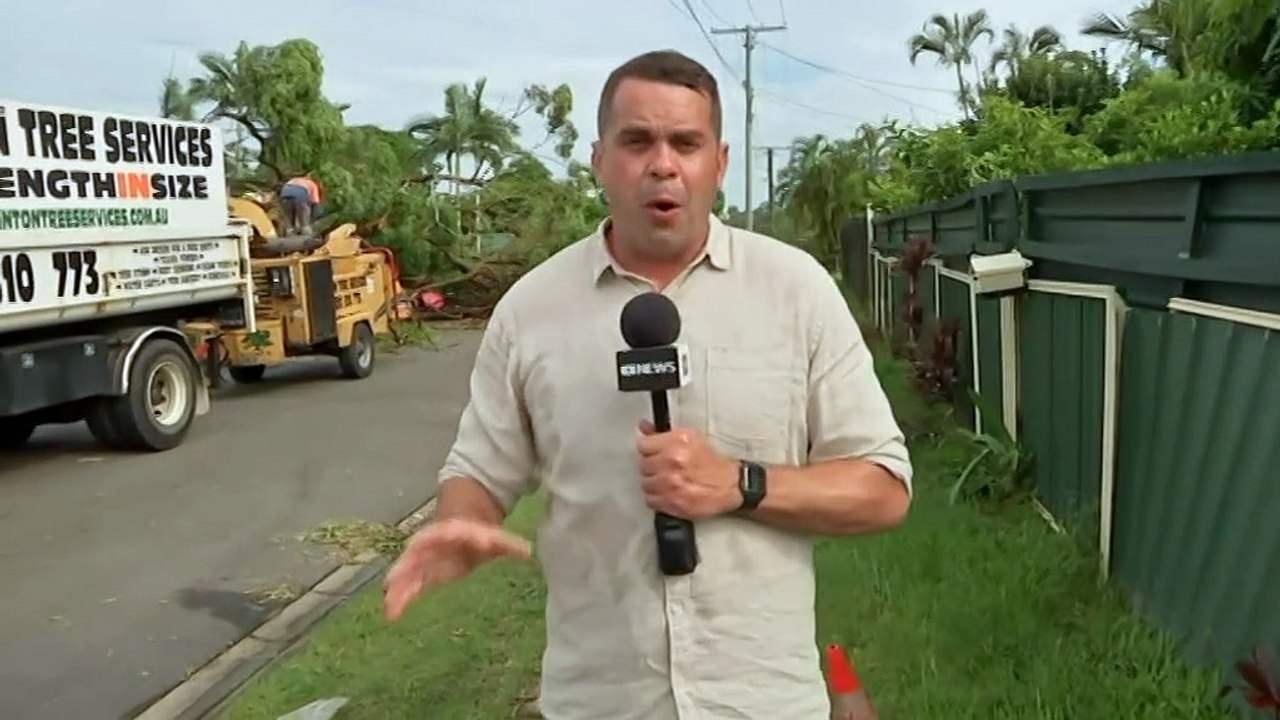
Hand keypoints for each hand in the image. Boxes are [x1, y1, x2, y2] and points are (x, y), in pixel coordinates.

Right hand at [382, 518, 531, 621]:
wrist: (459, 521)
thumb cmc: (478, 530)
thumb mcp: (494, 537)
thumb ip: (508, 545)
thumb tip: (528, 551)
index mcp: (451, 530)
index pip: (447, 534)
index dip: (445, 541)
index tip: (437, 561)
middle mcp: (432, 542)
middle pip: (417, 553)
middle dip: (408, 567)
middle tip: (398, 582)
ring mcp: (423, 556)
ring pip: (407, 571)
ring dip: (399, 588)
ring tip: (391, 607)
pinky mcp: (420, 572)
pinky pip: (406, 585)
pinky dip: (399, 598)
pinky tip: (392, 614)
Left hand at [636, 419, 738, 519]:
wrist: (732, 485)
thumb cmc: (713, 463)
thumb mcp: (691, 438)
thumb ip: (663, 433)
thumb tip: (645, 427)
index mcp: (677, 442)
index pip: (643, 445)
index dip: (648, 449)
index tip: (652, 453)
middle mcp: (672, 461)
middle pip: (643, 465)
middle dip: (652, 466)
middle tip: (664, 468)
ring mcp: (670, 483)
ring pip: (645, 483)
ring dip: (654, 483)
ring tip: (667, 481)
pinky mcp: (672, 502)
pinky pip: (651, 500)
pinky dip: (657, 498)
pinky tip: (668, 493)